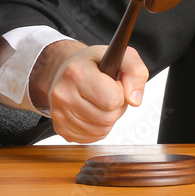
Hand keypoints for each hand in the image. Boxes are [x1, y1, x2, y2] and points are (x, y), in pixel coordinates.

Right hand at [31, 41, 147, 142]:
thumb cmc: (95, 63)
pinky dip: (98, 127)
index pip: (113, 99)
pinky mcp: (60, 128)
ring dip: (109, 118)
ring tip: (101, 101)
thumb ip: (136, 73)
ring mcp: (58, 113)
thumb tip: (134, 100)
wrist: (68, 70)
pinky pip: (92, 138)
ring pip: (101, 130)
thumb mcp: (122, 57)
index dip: (121, 92)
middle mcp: (63, 94)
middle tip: (109, 93)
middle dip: (117, 107)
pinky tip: (93, 111)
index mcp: (76, 72)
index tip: (114, 82)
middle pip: (108, 118)